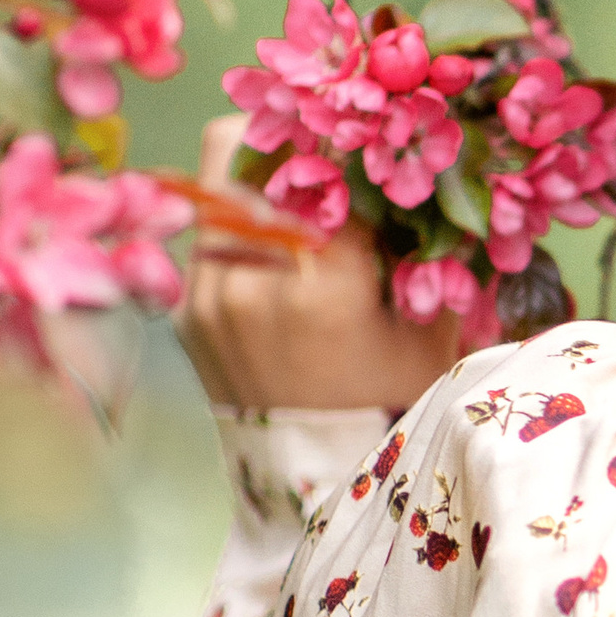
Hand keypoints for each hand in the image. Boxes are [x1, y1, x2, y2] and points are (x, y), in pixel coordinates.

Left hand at [179, 116, 471, 417]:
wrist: (318, 480)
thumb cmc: (390, 403)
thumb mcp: (430, 329)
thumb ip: (427, 250)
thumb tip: (425, 171)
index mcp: (323, 289)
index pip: (319, 162)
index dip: (342, 138)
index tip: (359, 135)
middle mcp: (250, 285)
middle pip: (242, 148)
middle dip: (287, 137)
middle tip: (320, 145)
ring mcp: (206, 299)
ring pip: (213, 185)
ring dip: (257, 178)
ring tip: (299, 194)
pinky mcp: (186, 313)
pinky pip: (206, 239)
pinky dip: (241, 230)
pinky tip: (277, 250)